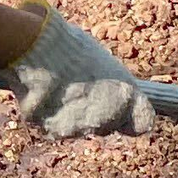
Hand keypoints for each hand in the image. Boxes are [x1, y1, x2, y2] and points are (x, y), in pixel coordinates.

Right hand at [7, 9, 156, 136]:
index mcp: (127, 95)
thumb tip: (102, 81)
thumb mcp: (98, 57)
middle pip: (108, 125)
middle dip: (96, 114)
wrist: (34, 50)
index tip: (121, 109)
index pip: (143, 123)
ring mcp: (82, 128)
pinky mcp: (55, 132)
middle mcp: (109, 117)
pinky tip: (42, 95)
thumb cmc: (68, 45)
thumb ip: (107, 78)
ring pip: (79, 128)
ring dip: (71, 114)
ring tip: (56, 88)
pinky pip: (54, 126)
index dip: (131, 117)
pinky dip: (49, 116)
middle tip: (77, 90)